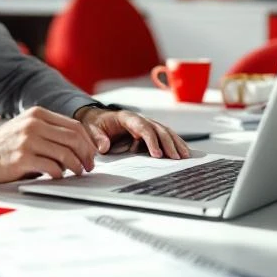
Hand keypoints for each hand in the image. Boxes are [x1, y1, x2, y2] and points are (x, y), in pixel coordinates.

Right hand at [0, 106, 97, 182]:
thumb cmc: (2, 145)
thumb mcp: (27, 128)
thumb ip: (49, 132)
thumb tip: (78, 146)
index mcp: (37, 114)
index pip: (75, 125)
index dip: (88, 142)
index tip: (92, 153)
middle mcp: (34, 124)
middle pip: (74, 138)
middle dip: (86, 154)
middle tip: (88, 166)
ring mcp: (27, 140)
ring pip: (66, 153)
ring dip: (76, 166)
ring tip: (76, 172)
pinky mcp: (22, 158)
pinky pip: (52, 167)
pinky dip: (60, 174)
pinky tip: (58, 176)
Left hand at [75, 106, 190, 159]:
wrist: (97, 118)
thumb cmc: (96, 124)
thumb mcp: (91, 130)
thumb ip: (98, 138)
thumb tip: (104, 147)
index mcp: (126, 118)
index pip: (143, 128)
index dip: (151, 141)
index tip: (157, 154)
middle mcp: (140, 119)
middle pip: (158, 129)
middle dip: (168, 144)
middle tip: (176, 158)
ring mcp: (146, 124)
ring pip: (165, 131)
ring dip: (175, 143)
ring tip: (185, 155)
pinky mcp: (149, 131)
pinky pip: (164, 135)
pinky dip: (174, 142)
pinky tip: (182, 151)